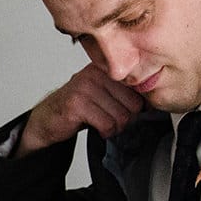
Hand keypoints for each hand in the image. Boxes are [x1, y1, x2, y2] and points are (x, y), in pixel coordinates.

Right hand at [16, 65, 146, 156]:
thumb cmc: (79, 107)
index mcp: (105, 67)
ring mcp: (85, 87)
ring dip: (114, 128)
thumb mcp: (104, 92)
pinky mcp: (77, 104)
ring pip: (121, 117)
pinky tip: (95, 127)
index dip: (136, 106)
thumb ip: (125, 91)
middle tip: (111, 120)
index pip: (138, 89)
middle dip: (125, 119)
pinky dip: (104, 132)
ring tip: (101, 123)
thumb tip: (152, 102)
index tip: (124, 110)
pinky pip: (107, 124)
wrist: (48, 119)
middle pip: (133, 105)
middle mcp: (95, 73)